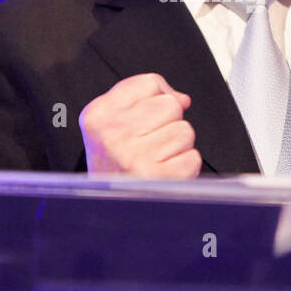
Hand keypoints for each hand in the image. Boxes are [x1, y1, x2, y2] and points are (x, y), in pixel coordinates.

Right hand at [79, 73, 201, 177]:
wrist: (106, 207)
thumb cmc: (113, 167)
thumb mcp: (110, 125)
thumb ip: (143, 100)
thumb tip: (181, 97)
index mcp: (99, 115)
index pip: (149, 83)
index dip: (154, 100)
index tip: (143, 119)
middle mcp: (114, 135)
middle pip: (170, 104)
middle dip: (167, 123)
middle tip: (148, 144)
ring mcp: (136, 157)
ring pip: (185, 130)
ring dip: (177, 146)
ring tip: (155, 159)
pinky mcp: (159, 177)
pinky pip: (192, 157)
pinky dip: (184, 167)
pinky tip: (163, 172)